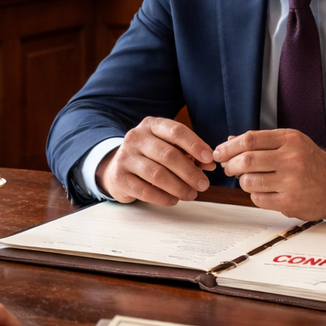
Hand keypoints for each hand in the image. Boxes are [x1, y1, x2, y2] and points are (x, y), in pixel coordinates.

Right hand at [97, 116, 215, 205]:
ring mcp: (125, 157)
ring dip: (178, 187)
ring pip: (157, 174)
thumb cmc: (149, 157)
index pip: (176, 131)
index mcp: (151, 125)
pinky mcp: (119, 177)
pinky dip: (163, 198)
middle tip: (203, 184)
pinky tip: (173, 200)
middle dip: (190, 172)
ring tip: (191, 195)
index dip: (195, 145)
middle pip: (168, 154)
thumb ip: (190, 154)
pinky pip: (145, 190)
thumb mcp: (168, 148)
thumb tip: (209, 164)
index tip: (209, 159)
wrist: (115, 168)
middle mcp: (136, 137)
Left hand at [213, 129, 325, 220]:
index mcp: (290, 139)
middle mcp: (291, 159)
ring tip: (250, 180)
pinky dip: (255, 195)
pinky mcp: (290, 202)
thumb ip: (263, 141)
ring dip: (243, 182)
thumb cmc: (312, 162)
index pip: (250, 139)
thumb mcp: (292, 143)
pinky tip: (265, 191)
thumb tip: (229, 141)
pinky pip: (258, 199)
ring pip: (249, 182)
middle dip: (230, 165)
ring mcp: (291, 182)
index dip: (229, 147)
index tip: (219, 153)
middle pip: (246, 160)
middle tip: (228, 168)